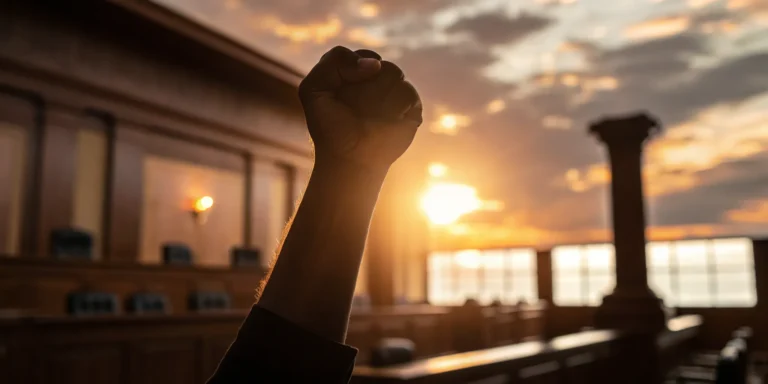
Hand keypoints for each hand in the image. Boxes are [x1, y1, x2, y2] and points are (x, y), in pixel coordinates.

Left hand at [299, 46, 422, 169]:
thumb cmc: (330, 126)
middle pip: (383, 67)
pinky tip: (386, 123)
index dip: (354, 70)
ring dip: (379, 99)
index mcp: (355, 69)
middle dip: (367, 90)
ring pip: (395, 76)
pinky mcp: (412, 106)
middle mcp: (378, 76)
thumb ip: (333, 63)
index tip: (341, 93)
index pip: (363, 57)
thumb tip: (376, 65)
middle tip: (357, 110)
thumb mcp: (313, 89)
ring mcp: (396, 90)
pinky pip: (408, 94)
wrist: (350, 160)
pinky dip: (394, 109)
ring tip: (369, 118)